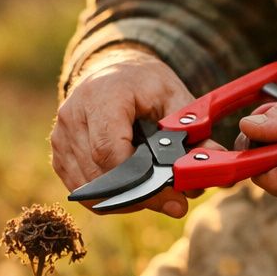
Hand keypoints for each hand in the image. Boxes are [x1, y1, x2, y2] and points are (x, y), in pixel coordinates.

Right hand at [51, 48, 196, 217]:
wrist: (112, 72)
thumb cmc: (145, 84)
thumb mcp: (176, 98)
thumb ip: (193, 132)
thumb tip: (218, 160)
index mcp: (101, 95)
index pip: (109, 151)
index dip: (140, 180)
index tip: (172, 195)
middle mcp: (72, 116)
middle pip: (101, 176)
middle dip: (141, 196)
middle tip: (176, 203)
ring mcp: (60, 138)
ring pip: (91, 191)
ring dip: (127, 200)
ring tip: (158, 194)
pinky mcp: (58, 156)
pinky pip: (84, 192)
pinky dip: (111, 198)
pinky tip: (134, 189)